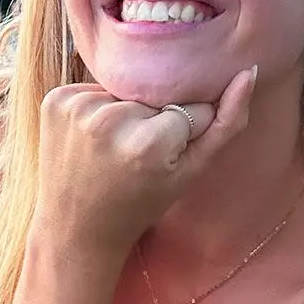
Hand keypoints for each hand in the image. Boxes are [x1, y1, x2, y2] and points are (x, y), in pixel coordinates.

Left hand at [30, 66, 257, 256]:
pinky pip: (95, 88)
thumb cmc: (139, 204)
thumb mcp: (191, 173)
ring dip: (124, 111)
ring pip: (125, 90)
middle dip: (152, 118)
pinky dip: (96, 107)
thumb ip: (226, 124)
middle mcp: (110, 121)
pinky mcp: (56, 99)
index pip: (189, 108)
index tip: (161, 158)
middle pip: (155, 97)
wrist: (76, 229)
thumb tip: (246, 74)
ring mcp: (77, 108)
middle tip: (134, 155)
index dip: (181, 133)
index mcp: (148, 143)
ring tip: (112, 147)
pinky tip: (90, 139)